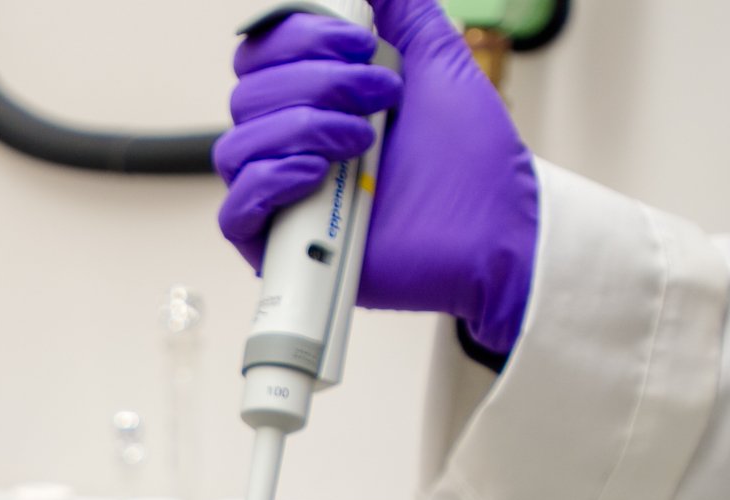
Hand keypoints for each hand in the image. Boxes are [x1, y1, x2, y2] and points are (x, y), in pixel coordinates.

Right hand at [215, 0, 538, 353]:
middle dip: (316, 83)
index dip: (300, 36)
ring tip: (362, 141)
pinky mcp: (282, 246)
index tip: (360, 42)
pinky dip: (269, 182)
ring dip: (301, 129)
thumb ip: (404, 10)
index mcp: (313, 98)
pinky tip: (317, 173)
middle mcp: (290, 143)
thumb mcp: (440, 60)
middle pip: (246, 94)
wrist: (495, 227)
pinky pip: (234, 210)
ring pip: (236, 145)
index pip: (260, 53)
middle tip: (380, 95)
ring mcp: (284, 194)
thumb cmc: (470, 157)